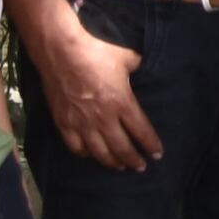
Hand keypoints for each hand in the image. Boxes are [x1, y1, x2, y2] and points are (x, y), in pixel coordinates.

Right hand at [34, 5, 161, 168]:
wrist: (61, 52)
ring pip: (100, 152)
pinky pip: (76, 147)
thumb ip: (136, 67)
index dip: (150, 145)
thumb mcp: (127, 58)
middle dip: (133, 160)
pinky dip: (85, 154)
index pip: (142, 132)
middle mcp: (104, 118)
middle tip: (140, 167)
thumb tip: (139, 67)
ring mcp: (82, 123)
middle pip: (122, 148)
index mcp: (123, 103)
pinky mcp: (63, 123)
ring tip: (120, 166)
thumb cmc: (96, 52)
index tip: (157, 155)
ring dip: (112, 162)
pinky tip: (91, 155)